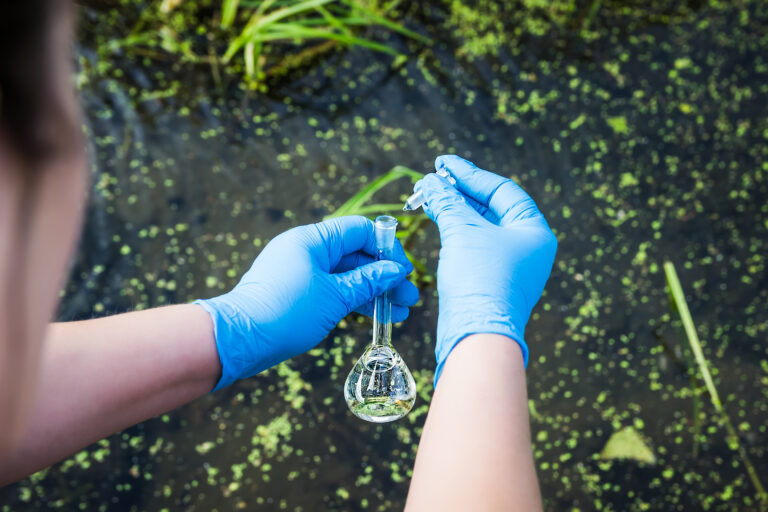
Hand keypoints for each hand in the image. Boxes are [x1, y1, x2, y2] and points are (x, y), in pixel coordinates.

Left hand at [195, 215, 418, 389]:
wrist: (239, 340)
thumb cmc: (285, 312)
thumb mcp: (334, 297)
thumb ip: (368, 282)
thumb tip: (394, 271)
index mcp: (312, 240)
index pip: (359, 230)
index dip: (386, 248)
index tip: (404, 271)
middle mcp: (307, 249)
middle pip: (356, 254)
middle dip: (385, 275)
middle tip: (409, 297)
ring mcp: (301, 271)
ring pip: (347, 275)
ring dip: (373, 291)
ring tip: (399, 312)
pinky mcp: (298, 292)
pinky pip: (334, 289)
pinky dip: (354, 300)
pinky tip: (376, 315)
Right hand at [417, 155, 556, 383]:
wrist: (477, 335)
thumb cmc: (480, 280)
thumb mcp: (462, 232)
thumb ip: (447, 202)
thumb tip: (431, 182)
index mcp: (534, 230)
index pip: (502, 190)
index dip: (470, 174)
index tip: (443, 164)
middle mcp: (528, 247)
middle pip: (492, 207)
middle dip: (460, 192)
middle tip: (433, 179)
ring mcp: (512, 266)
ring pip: (482, 228)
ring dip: (455, 210)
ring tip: (429, 196)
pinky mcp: (493, 282)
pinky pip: (476, 247)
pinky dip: (456, 232)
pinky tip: (437, 221)